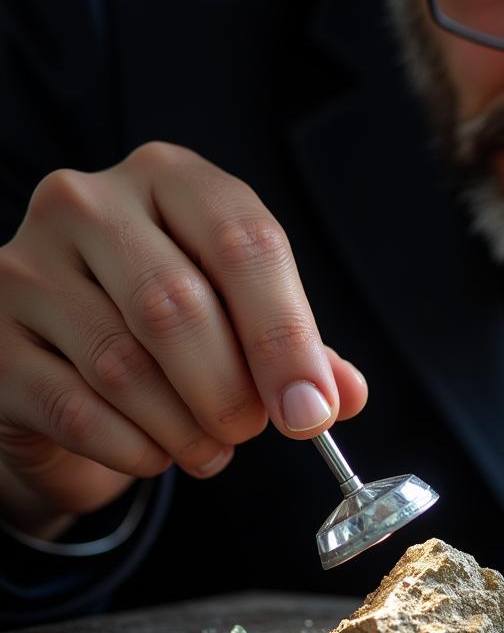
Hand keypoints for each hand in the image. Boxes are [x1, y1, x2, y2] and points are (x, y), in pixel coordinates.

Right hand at [0, 142, 366, 527]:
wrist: (65, 353)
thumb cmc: (169, 325)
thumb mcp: (241, 317)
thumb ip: (298, 349)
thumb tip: (342, 395)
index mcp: (172, 180)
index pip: (244, 244)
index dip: (285, 337)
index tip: (311, 411)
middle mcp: (90, 204)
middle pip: (176, 305)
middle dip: (230, 391)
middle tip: (253, 430)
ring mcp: (26, 265)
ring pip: (123, 365)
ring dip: (184, 428)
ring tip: (210, 447)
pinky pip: (75, 409)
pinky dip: (133, 448)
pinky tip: (156, 452)